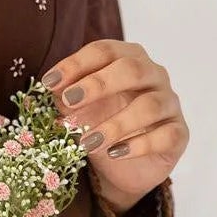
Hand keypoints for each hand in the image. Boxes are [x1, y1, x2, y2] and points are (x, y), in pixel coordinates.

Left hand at [41, 38, 189, 215]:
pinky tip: (115, 154)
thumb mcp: (77, 110)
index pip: (104, 51)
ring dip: (115, 123)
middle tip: (69, 102)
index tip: (48, 83)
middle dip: (98, 85)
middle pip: (131, 69)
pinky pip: (165, 135)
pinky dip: (138, 145)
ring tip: (87, 141)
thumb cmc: (100, 123)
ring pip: (149, 106)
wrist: (123, 166)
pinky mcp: (178, 133)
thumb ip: (62, 97)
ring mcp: (170, 103)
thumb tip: (38, 92)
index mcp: (128, 58)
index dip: (76, 64)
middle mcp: (154, 74)